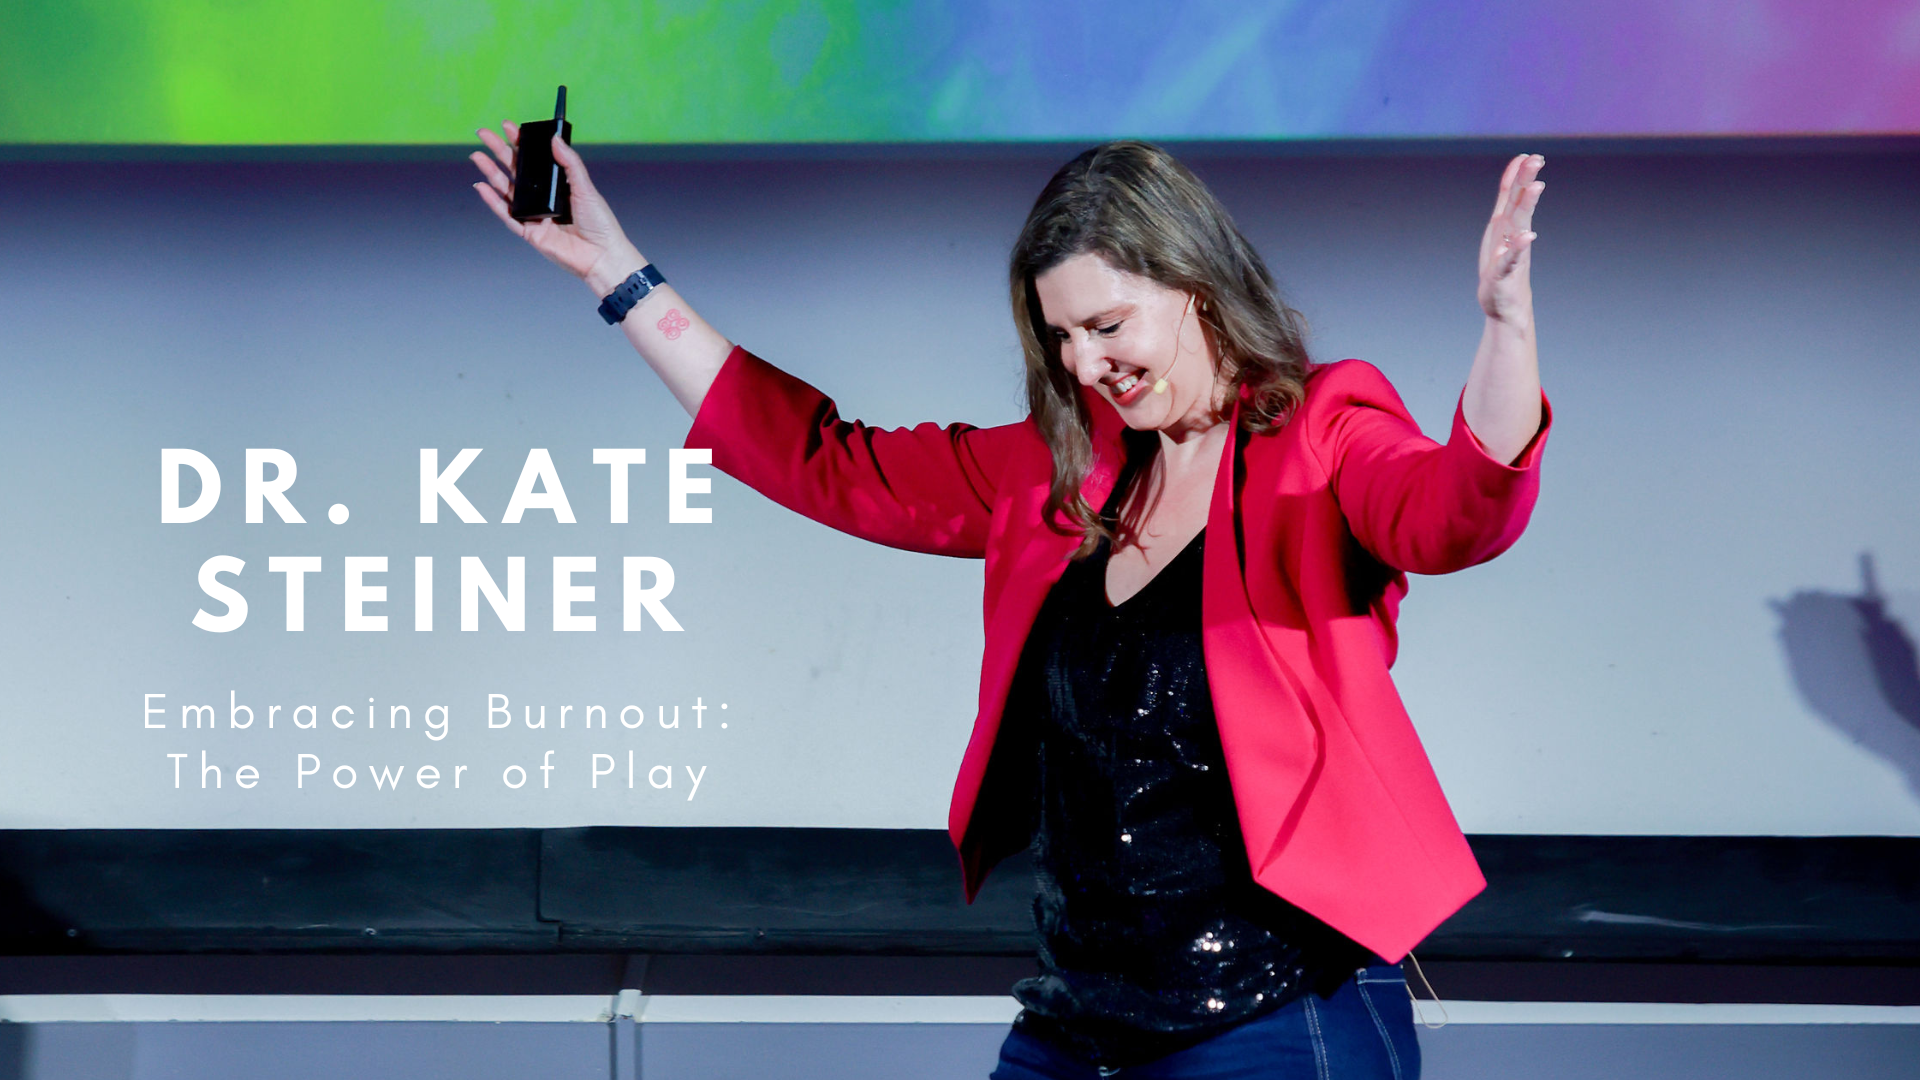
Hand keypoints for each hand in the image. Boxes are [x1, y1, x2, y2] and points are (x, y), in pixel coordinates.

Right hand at [470, 121, 642, 291]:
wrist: (602, 255)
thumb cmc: (600, 223)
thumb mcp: (586, 187)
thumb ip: (570, 163)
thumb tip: (554, 139)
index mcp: (557, 185)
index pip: (534, 160)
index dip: (520, 143)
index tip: (508, 127)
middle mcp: (543, 198)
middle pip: (516, 171)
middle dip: (498, 152)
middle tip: (484, 134)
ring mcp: (534, 214)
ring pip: (507, 190)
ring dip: (491, 173)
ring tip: (478, 156)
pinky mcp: (529, 232)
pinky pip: (507, 215)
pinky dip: (493, 201)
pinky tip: (482, 186)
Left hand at [1477, 153, 1544, 324]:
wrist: (1505, 305)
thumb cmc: (1501, 266)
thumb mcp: (1499, 231)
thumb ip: (1506, 204)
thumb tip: (1513, 176)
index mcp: (1506, 225)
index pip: (1511, 194)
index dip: (1518, 174)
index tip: (1528, 155)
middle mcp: (1511, 235)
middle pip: (1519, 204)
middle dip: (1526, 180)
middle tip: (1537, 160)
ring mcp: (1510, 253)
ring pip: (1518, 226)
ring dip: (1526, 206)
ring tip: (1536, 187)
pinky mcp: (1504, 274)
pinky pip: (1510, 259)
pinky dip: (1517, 247)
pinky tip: (1525, 236)